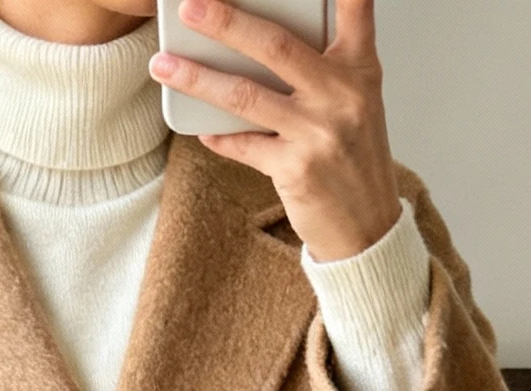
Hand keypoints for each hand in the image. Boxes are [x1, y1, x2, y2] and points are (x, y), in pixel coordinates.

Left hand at [151, 0, 400, 262]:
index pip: (355, 8)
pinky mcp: (296, 170)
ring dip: (197, 78)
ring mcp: (317, 133)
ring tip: (163, 65)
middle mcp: (341, 95)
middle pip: (275, 45)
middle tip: (190, 7)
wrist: (367, 228)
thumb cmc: (354, 157)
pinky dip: (218, 136)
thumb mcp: (355, 102)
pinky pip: (243, 144)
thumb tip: (255, 40)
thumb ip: (322, 67)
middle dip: (226, 21)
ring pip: (245, 95)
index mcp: (359, 69)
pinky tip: (200, 129)